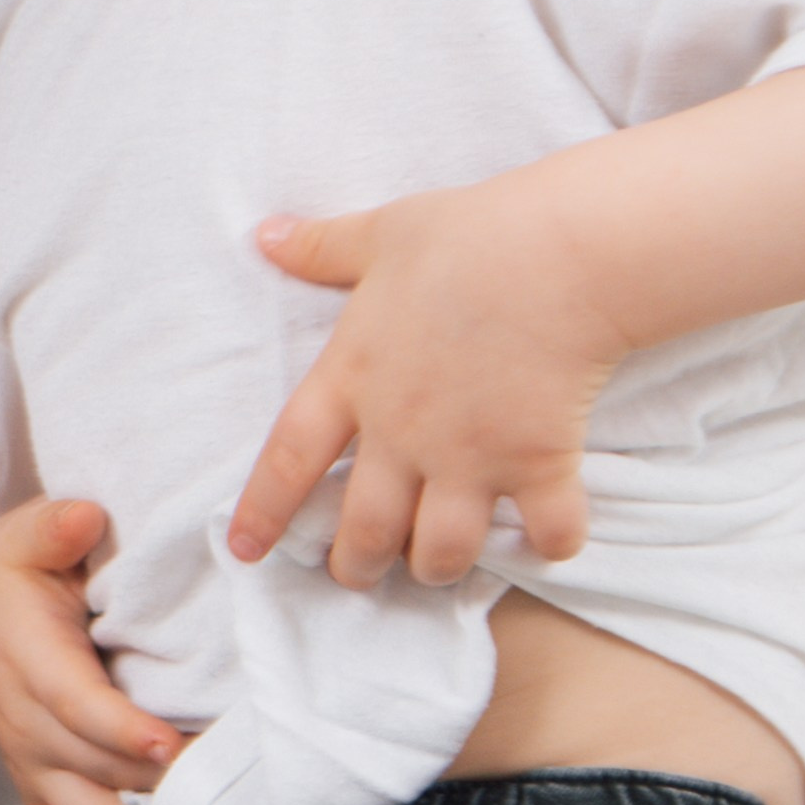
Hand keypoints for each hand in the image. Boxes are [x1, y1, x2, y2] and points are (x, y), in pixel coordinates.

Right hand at [0, 497, 181, 804]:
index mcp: (26, 658)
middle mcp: (24, 724)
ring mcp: (32, 767)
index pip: (74, 707)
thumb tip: (82, 519)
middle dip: (156, 782)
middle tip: (228, 775)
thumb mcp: (31, 530)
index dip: (121, 732)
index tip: (170, 745)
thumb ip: (54, 524)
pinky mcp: (41, 793)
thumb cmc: (25, 570)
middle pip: (92, 771)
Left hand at [229, 175, 627, 588]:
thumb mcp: (382, 233)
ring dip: (437, 567)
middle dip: (357, 565)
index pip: (289, 457)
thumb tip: (265, 233)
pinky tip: (548, 538)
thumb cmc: (469, 235)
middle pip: (366, 529)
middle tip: (358, 571)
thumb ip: (323, 247)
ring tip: (437, 564)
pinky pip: (546, 533)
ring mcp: (471, 455)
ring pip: (441, 550)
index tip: (246, 551)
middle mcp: (404, 431)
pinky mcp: (539, 461)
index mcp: (355, 376)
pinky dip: (550, 545)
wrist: (558, 252)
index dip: (265, 509)